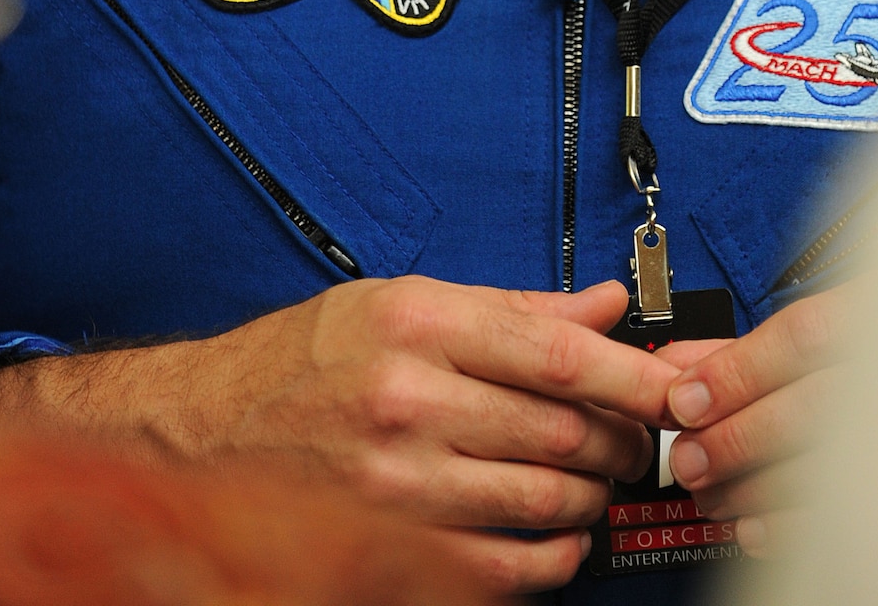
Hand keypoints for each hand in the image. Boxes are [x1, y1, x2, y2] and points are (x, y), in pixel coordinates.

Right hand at [0, 276, 678, 592]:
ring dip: (589, 496)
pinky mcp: (392, 562)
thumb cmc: (296, 366)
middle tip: (632, 434)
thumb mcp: (394, 306)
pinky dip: (552, 560)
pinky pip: (508, 572)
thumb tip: (602, 308)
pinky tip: (554, 538)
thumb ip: (507, 309)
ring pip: (546, 500)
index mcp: (413, 325)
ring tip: (589, 480)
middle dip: (617, 437)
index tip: (680, 388)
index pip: (555, 350)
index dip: (633, 374)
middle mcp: (408, 403)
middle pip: (563, 428)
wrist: (197, 444)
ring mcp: (400, 490)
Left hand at [658, 286, 851, 556]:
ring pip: (828, 467)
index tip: (683, 402)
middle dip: (736, 439)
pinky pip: (851, 518)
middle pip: (811, 408)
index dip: (735, 372)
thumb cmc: (869, 357)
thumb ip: (743, 348)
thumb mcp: (808, 335)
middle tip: (688, 460)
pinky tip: (753, 526)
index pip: (802, 338)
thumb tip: (673, 369)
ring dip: (754, 489)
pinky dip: (792, 526)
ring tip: (712, 496)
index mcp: (872, 317)